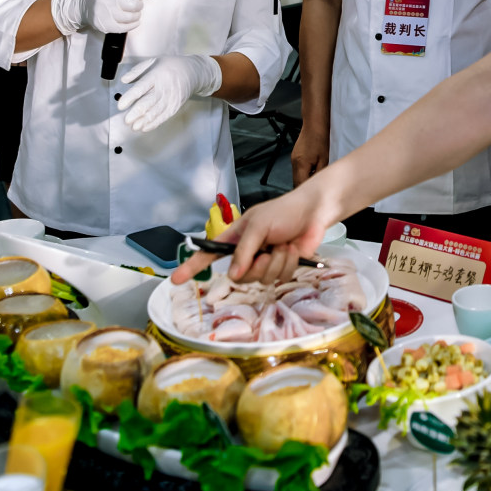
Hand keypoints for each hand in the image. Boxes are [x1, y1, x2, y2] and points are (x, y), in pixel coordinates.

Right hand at [52, 0, 150, 34]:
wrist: (81, 4)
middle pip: (136, 5)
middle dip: (139, 4)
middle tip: (134, 4)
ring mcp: (107, 14)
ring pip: (133, 17)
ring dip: (136, 15)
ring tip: (132, 12)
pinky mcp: (106, 25)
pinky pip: (126, 28)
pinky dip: (132, 25)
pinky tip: (132, 21)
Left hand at [117, 54, 222, 131]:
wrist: (193, 72)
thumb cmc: (170, 66)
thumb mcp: (153, 61)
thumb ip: (136, 71)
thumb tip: (124, 80)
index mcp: (156, 75)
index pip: (141, 87)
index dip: (130, 97)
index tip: (121, 105)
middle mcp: (164, 87)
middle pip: (149, 102)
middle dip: (136, 113)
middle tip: (126, 120)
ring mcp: (171, 98)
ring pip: (156, 112)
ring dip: (144, 121)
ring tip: (133, 126)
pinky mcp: (175, 106)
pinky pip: (164, 117)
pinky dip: (154, 123)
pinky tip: (145, 127)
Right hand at [169, 178, 341, 284]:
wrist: (314, 212)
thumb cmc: (283, 211)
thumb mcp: (257, 226)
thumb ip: (244, 251)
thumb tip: (233, 276)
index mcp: (236, 238)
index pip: (209, 254)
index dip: (192, 267)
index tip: (176, 279)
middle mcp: (248, 253)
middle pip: (240, 276)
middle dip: (256, 265)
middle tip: (267, 251)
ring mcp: (265, 262)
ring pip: (262, 279)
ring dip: (276, 262)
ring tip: (284, 245)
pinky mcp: (283, 268)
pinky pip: (280, 278)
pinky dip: (288, 263)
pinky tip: (293, 249)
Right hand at [290, 125, 329, 186]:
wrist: (314, 125)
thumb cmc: (320, 139)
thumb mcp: (324, 159)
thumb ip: (320, 173)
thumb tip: (320, 183)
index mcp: (301, 164)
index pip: (300, 184)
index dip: (306, 192)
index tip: (313, 195)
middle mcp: (294, 163)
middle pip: (296, 182)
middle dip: (305, 187)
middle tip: (315, 191)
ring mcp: (293, 159)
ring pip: (296, 176)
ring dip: (304, 180)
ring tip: (316, 180)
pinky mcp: (295, 156)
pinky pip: (297, 170)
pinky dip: (304, 173)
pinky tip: (313, 171)